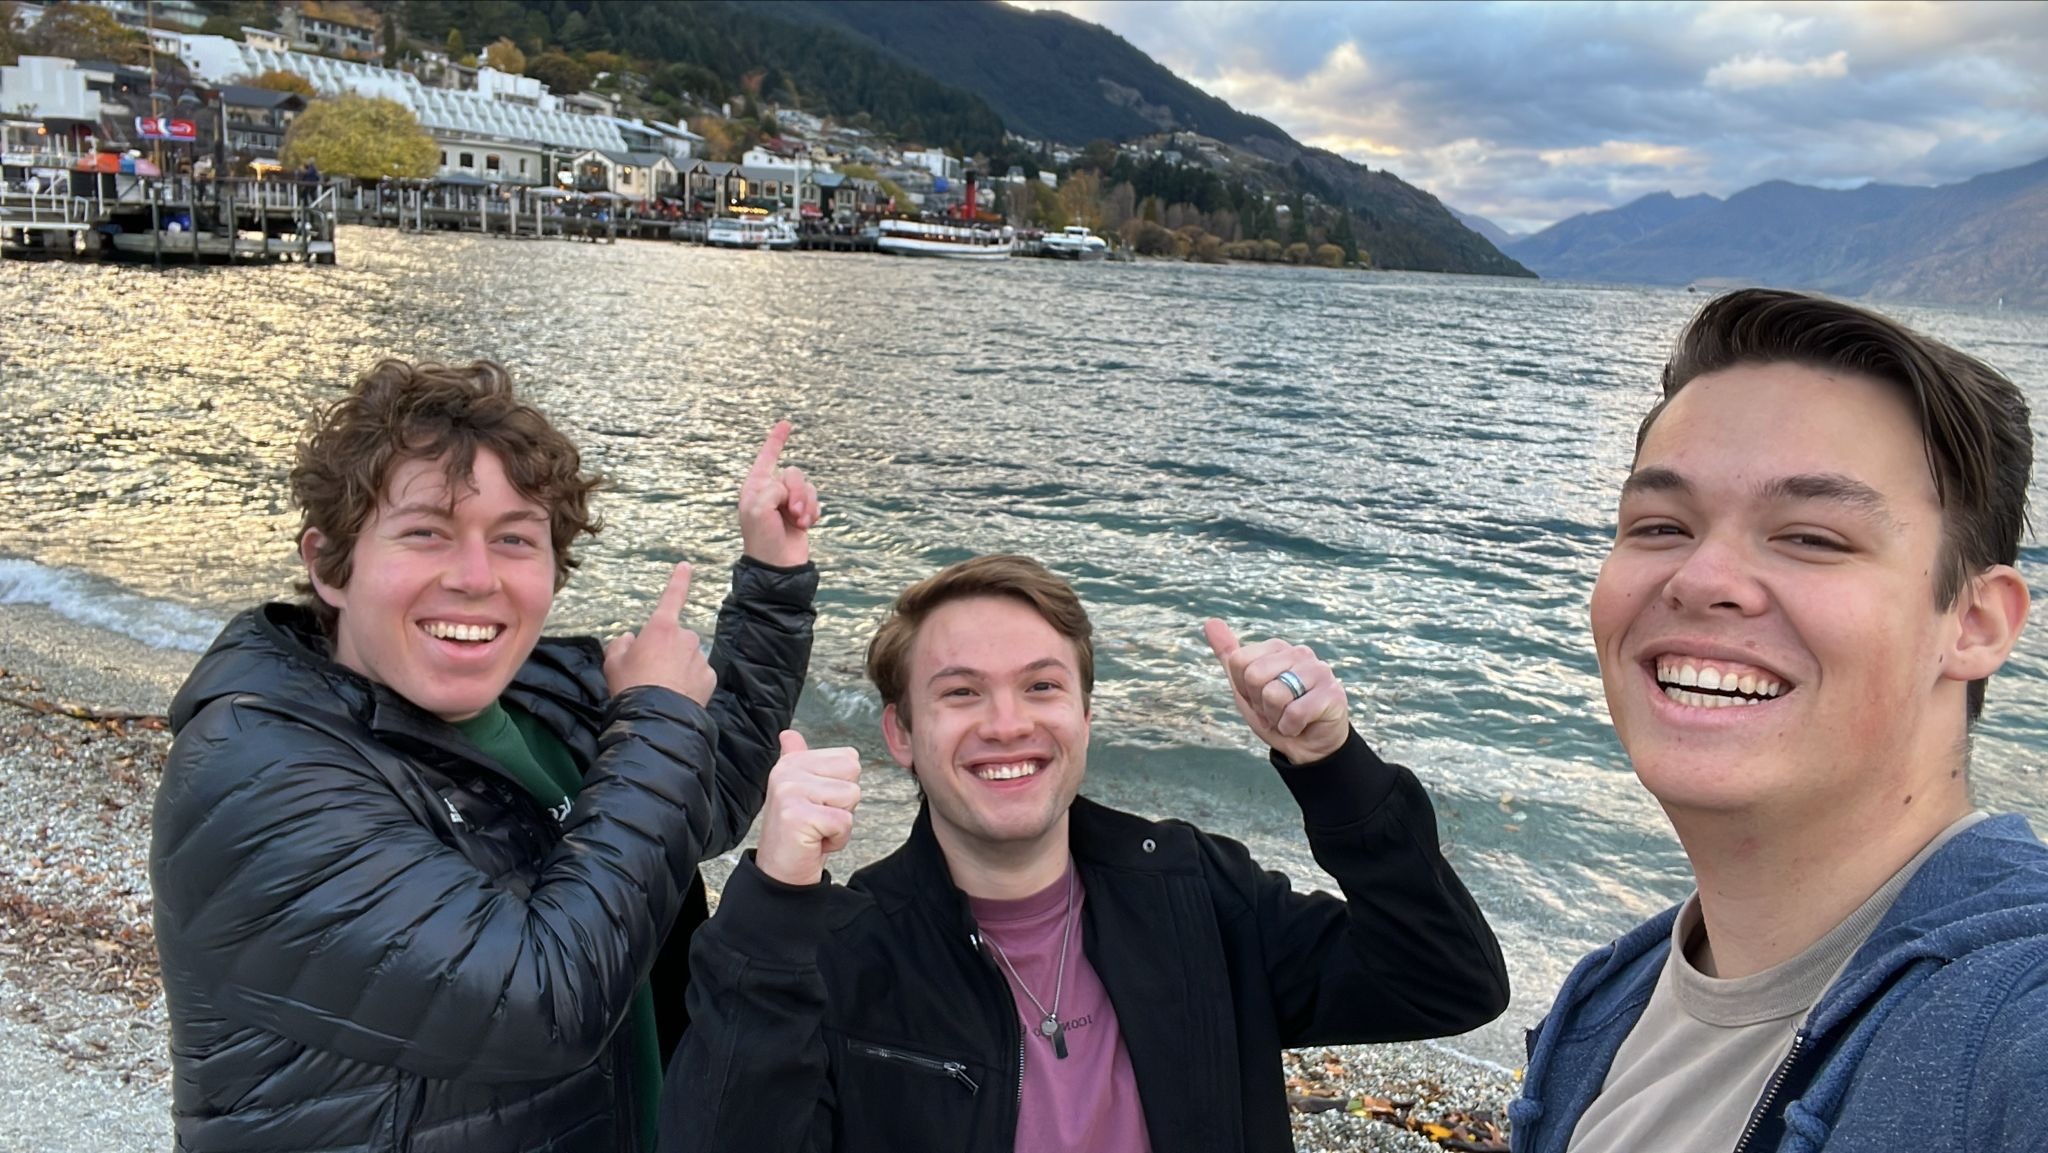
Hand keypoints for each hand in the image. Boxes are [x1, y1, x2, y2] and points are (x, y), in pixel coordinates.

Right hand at [604, 562, 716, 704]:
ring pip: (688, 657)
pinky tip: (677, 695)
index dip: (679, 580)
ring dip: (679, 666)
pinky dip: (690, 682)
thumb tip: (630, 639)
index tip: (686, 565)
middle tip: (650, 672)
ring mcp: (700, 657)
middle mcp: (685, 637)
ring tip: (663, 687)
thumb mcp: (613, 663)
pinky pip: (698, 674)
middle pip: (676, 638)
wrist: (656, 718)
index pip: (672, 597)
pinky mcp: (710, 677)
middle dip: (667, 649)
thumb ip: (620, 645)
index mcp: (661, 628)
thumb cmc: (630, 686)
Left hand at [738, 421, 820, 567]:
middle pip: (793, 473)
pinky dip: (814, 511)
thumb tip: (788, 491)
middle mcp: (772, 491)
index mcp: (755, 487)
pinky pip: (816, 499)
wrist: (778, 566)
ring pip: (807, 486)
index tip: (786, 424)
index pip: (767, 457)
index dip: (776, 440)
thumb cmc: (762, 539)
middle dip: (797, 491)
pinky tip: (808, 525)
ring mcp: (788, 502)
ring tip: (801, 522)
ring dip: (807, 503)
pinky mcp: (802, 513)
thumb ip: (772, 489)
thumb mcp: (758, 509)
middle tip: (793, 512)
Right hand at [754, 730, 862, 885]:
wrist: (781, 873)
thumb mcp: (800, 792)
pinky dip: (836, 840)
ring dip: (841, 823)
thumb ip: (797, 759)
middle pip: (853, 774)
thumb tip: (788, 734)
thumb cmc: (799, 833)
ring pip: (851, 796)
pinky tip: (814, 843)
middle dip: (845, 804)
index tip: (819, 804)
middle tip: (818, 819)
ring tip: (816, 830)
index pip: (849, 758)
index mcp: (792, 761)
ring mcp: (790, 791)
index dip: (843, 787)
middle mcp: (787, 771)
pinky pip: (844, 822)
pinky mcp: (797, 815)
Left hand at [1203, 619, 1349, 764]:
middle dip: (1259, 703)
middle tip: (1275, 710)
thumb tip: (1210, 621)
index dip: (1244, 689)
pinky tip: (1301, 725)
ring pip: (1274, 694)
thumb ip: (1228, 655)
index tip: (1259, 697)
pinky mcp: (1333, 694)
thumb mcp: (1245, 687)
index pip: (1238, 661)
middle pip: (1254, 676)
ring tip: (1289, 717)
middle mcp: (1300, 653)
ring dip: (1276, 717)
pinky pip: (1295, 713)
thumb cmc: (1277, 714)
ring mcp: (1319, 671)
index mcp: (1277, 648)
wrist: (1307, 746)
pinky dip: (1290, 728)